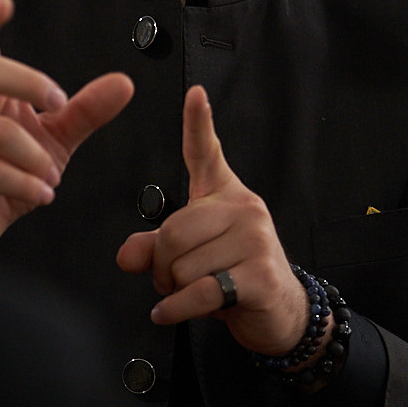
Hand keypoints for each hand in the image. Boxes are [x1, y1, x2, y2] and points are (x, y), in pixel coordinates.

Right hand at [0, 0, 133, 269]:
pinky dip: (23, 184)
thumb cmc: (5, 174)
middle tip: (58, 102)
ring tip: (52, 177)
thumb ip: (84, 110)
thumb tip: (123, 83)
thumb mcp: (54, 139)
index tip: (4, 2)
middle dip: (27, 81)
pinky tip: (40, 193)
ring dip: (35, 156)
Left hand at [116, 85, 318, 360]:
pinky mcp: (260, 276)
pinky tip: (172, 311)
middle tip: (173, 279)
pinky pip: (200, 291)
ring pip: (182, 266)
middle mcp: (243, 209)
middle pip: (172, 231)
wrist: (280, 312)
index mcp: (225, 195)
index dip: (198, 123)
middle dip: (161, 266)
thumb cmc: (235, 274)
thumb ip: (153, 248)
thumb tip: (127, 257)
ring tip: (194, 292)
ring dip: (174, 290)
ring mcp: (256, 240)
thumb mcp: (190, 255)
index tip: (195, 94)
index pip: (207, 153)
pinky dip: (176, 308)